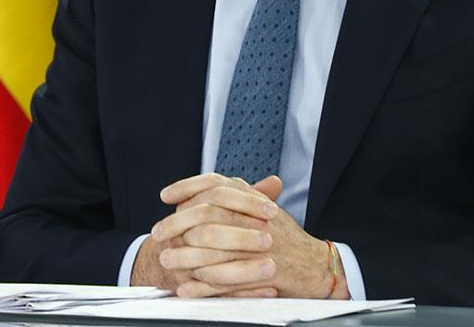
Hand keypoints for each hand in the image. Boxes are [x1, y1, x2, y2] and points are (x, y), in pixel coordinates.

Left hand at [154, 173, 348, 298]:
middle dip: (178, 224)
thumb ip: (235, 199)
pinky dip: (203, 286)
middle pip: (209, 214)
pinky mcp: (263, 273)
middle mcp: (256, 218)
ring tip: (165, 261)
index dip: (188, 187)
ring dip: (186, 256)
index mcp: (254, 200)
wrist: (316, 265)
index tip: (165, 195)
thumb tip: (198, 195)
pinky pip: (227, 281)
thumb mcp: (263, 210)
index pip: (216, 184)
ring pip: (214, 249)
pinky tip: (186, 289)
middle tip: (157, 232)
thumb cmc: (286, 238)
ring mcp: (260, 246)